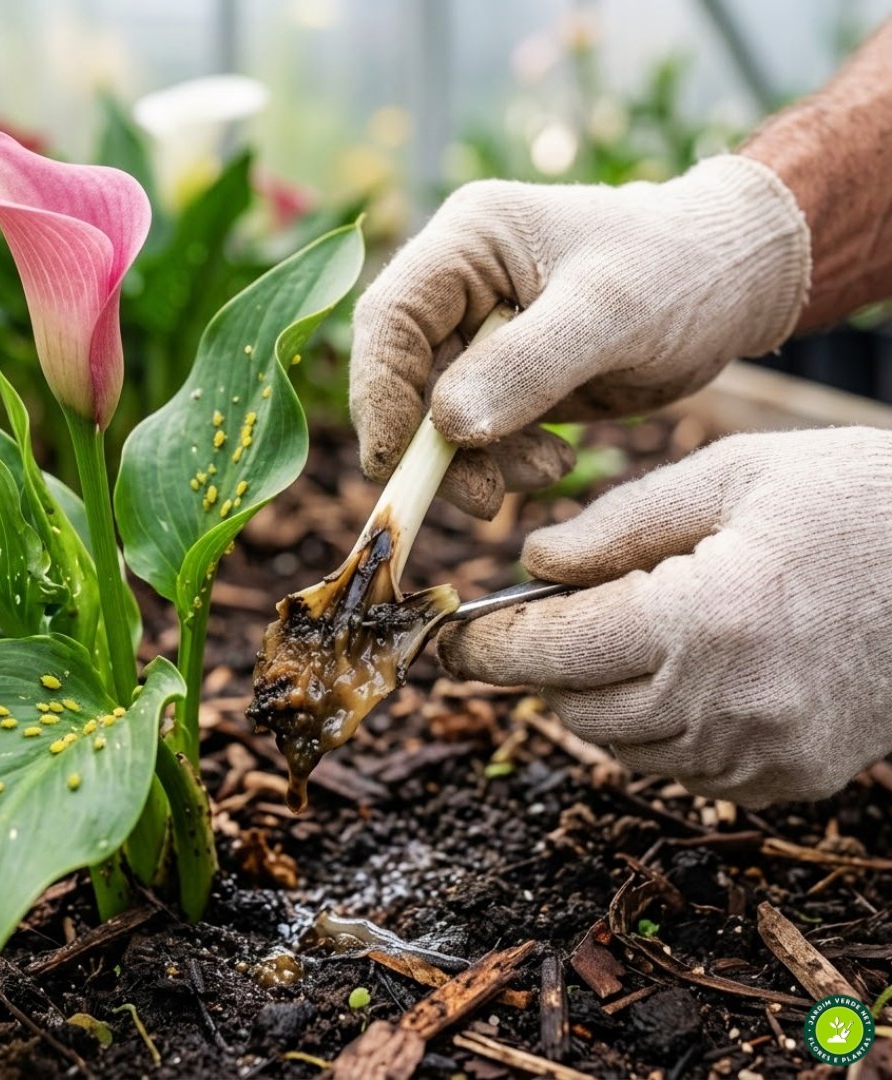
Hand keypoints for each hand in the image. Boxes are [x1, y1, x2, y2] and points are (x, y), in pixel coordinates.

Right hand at [351, 155, 809, 518]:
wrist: (731, 285)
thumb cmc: (680, 271)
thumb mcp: (611, 313)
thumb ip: (527, 365)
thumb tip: (447, 427)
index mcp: (470, 240)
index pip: (390, 319)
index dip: (380, 393)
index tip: (396, 462)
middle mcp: (460, 287)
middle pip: (405, 378)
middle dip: (438, 446)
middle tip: (485, 498)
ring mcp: (479, 336)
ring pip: (436, 419)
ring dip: (477, 463)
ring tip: (546, 470)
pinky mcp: (502, 379)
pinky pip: (475, 437)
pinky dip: (503, 464)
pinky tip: (553, 461)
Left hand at [436, 428, 891, 806]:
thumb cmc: (855, 503)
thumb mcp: (730, 476)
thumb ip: (617, 525)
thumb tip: (532, 564)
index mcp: (703, 616)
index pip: (552, 651)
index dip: (487, 647)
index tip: (450, 639)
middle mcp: (727, 702)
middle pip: (576, 707)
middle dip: (539, 668)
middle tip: (537, 623)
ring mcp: (763, 753)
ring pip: (622, 746)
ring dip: (595, 697)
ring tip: (616, 637)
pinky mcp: (789, 780)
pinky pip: (682, 768)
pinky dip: (655, 727)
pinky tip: (680, 673)